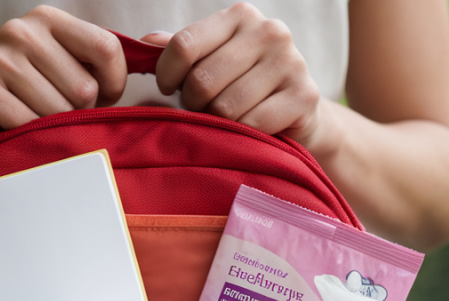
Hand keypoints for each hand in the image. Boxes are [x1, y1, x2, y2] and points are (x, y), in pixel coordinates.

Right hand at [0, 5, 127, 135]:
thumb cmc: (33, 91)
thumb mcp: (67, 64)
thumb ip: (101, 61)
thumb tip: (156, 57)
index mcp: (50, 19)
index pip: (107, 49)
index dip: (115, 84)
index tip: (104, 97)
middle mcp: (22, 31)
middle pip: (85, 88)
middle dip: (81, 111)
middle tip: (60, 111)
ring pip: (60, 111)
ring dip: (56, 126)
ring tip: (38, 117)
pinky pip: (30, 125)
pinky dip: (32, 136)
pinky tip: (20, 126)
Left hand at [151, 3, 325, 148]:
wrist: (298, 111)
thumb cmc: (245, 85)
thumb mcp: (211, 61)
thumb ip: (181, 51)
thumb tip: (144, 43)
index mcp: (239, 16)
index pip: (183, 45)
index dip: (166, 75)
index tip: (169, 89)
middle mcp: (268, 31)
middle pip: (202, 81)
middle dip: (194, 104)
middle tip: (202, 109)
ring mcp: (290, 61)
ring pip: (225, 107)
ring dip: (218, 123)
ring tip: (227, 119)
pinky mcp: (304, 95)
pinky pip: (251, 125)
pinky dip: (242, 136)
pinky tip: (248, 131)